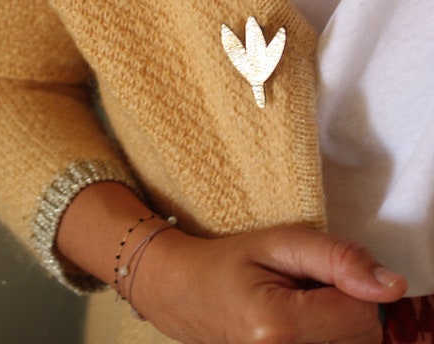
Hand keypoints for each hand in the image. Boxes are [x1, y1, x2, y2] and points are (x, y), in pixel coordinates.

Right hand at [132, 224, 406, 343]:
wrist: (183, 292)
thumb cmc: (229, 261)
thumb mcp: (279, 242)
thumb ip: (336, 258)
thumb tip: (394, 286)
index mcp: (278, 326)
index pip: (360, 314)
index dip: (349, 284)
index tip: (314, 271)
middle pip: (361, 339)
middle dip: (346, 307)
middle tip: (304, 287)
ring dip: (339, 326)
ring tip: (300, 306)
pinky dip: (328, 338)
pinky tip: (301, 326)